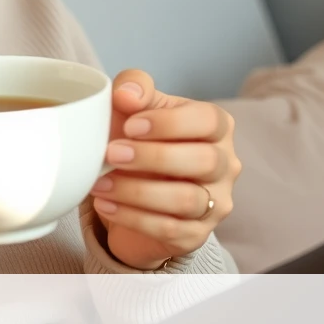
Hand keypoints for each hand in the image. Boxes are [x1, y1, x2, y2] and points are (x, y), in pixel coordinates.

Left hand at [89, 69, 239, 269]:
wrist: (129, 188)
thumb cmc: (137, 138)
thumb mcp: (134, 107)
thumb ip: (134, 88)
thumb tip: (126, 94)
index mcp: (216, 126)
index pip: (209, 120)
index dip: (170, 122)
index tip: (130, 125)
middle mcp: (225, 165)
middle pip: (205, 160)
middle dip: (153, 157)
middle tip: (111, 153)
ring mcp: (215, 203)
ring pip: (186, 199)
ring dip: (137, 191)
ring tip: (98, 183)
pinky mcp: (196, 235)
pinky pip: (169, 229)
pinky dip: (132, 217)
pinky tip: (105, 203)